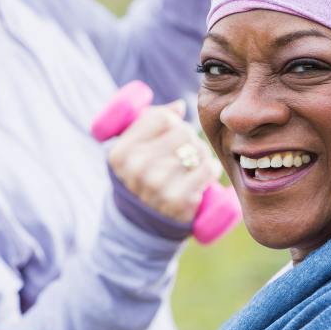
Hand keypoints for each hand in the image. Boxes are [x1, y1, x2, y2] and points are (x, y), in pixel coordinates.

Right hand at [108, 100, 222, 223]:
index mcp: (120, 152)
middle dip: (188, 138)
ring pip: (197, 149)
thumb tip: (179, 106)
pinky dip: (210, 169)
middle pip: (182, 131)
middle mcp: (136, 169)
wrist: (144, 223)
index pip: (161, 118)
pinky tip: (204, 175)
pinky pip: (207, 169)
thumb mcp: (133, 150)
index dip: (171, 121)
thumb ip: (151, 122)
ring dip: (201, 154)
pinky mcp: (178, 201)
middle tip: (185, 150)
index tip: (170, 132)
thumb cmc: (143, 176)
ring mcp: (156, 186)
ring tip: (193, 164)